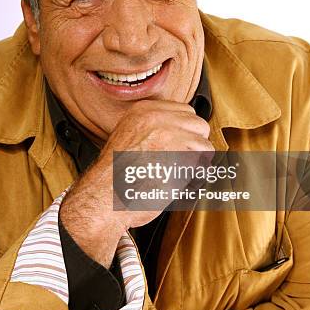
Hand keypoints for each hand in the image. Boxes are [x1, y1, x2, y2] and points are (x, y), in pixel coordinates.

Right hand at [60, 100, 213, 266]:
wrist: (104, 198)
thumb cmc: (114, 178)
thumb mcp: (127, 138)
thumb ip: (152, 130)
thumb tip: (180, 132)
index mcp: (143, 111)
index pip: (184, 111)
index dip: (184, 132)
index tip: (178, 146)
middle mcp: (157, 117)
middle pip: (197, 124)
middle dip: (194, 143)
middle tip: (181, 162)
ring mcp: (170, 134)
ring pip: (204, 143)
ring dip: (197, 160)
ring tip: (179, 174)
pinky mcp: (181, 156)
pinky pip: (204, 163)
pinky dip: (197, 175)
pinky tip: (179, 182)